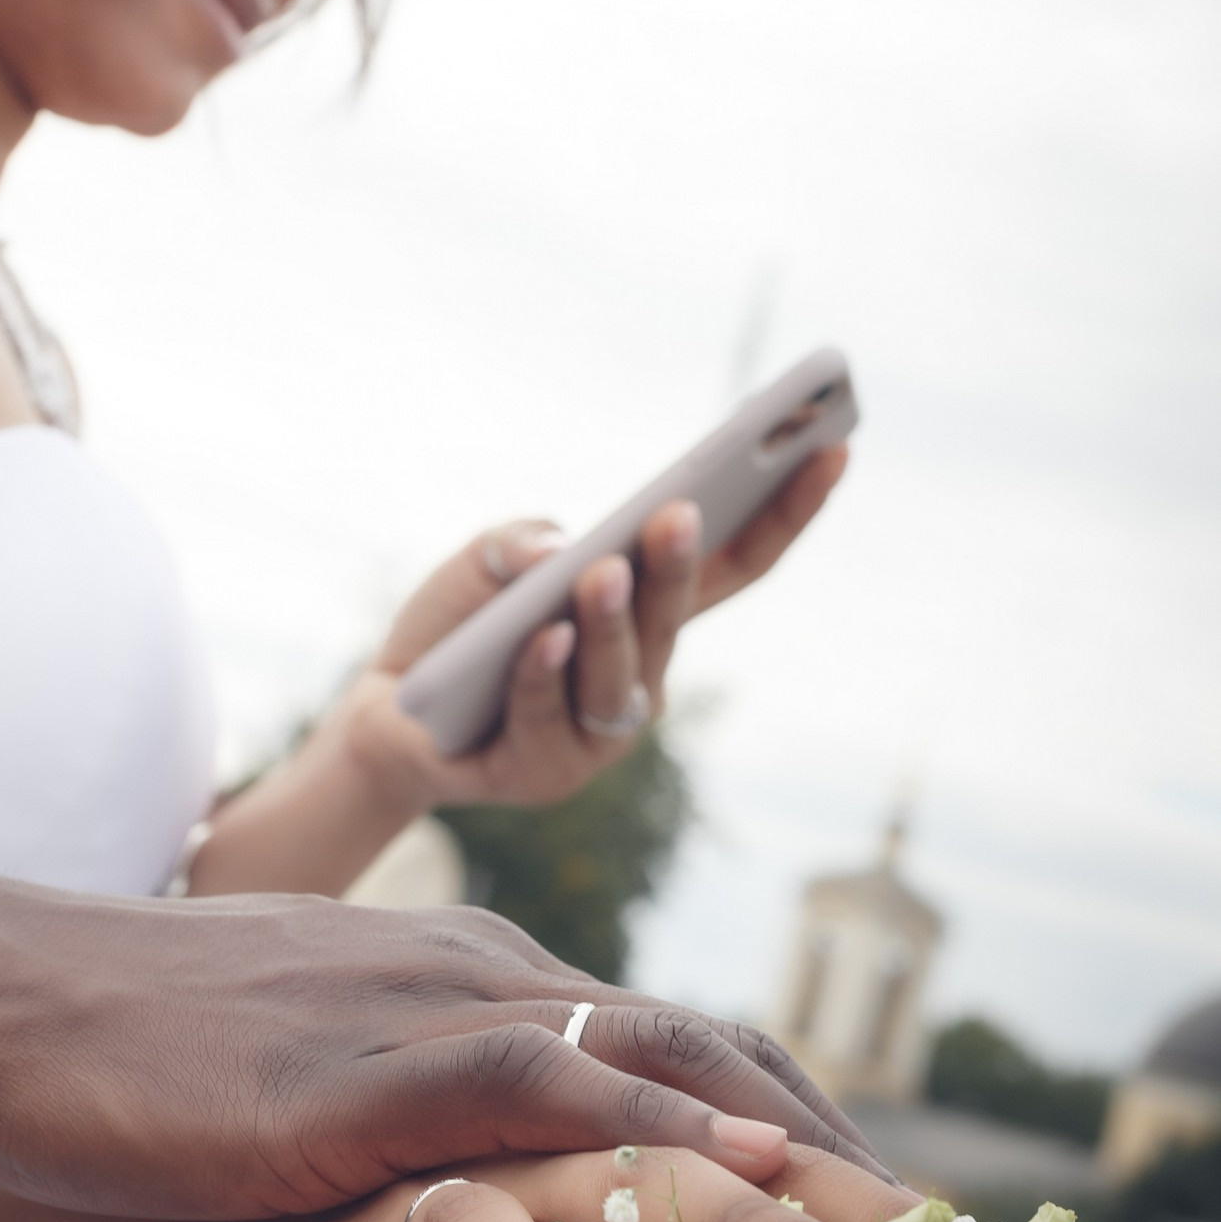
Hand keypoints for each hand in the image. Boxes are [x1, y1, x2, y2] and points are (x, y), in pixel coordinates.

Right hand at [0, 850, 895, 1219]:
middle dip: (839, 1158)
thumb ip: (412, 1106)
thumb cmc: (141, 1050)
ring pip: (649, 1076)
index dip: (797, 1131)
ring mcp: (424, 1010)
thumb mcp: (315, 1076)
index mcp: (481, 980)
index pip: (682, 1047)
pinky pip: (527, 1110)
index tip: (887, 1220)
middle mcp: (483, 978)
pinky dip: (631, 1172)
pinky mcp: (352, 1068)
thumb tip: (476, 1186)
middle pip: (707, 1059)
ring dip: (782, 1176)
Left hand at [338, 447, 846, 814]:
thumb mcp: (486, 560)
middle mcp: (641, 678)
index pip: (738, 562)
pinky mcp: (542, 773)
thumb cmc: (458, 626)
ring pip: (620, 677)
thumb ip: (523, 542)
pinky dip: (542, 675)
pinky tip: (542, 637)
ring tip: (600, 573)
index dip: (790, 511)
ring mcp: (597, 735)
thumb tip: (563, 550)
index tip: (832, 448)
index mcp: (649, 615)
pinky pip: (546, 718)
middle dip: (678, 565)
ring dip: (612, 624)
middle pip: (678, 618)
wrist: (388, 706)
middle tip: (678, 513)